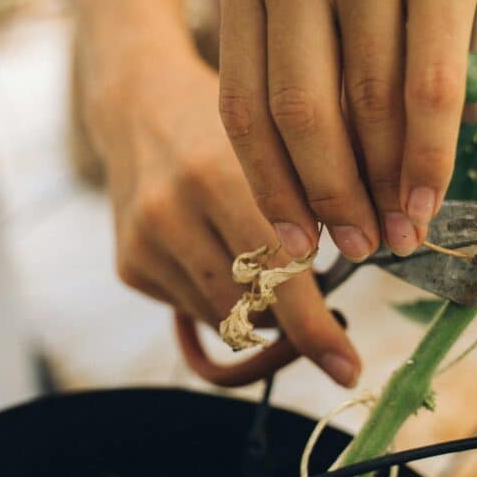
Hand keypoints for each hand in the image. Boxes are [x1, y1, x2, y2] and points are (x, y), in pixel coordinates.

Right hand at [85, 47, 361, 386]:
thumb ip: (306, 213)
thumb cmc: (224, 127)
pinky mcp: (128, 266)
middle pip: (248, 310)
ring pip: (223, 318)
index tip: (348, 369)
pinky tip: (220, 255)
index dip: (316, 331)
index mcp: (218, 176)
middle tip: (325, 322)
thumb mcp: (273, 148)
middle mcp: (171, 214)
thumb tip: (339, 296)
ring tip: (267, 269)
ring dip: (257, 311)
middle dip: (294, 327)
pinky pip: (195, 310)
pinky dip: (222, 298)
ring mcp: (143, 244)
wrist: (140, 107)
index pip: (277, 275)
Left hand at [218, 0, 476, 260]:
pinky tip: (426, 199)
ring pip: (368, 103)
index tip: (292, 240)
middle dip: (325, 195)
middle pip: (299, 111)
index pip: (242, 102)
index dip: (267, 184)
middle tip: (350, 249)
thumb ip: (305, 61)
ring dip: (382, 185)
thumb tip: (320, 180)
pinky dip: (427, 155)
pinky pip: (428, 82)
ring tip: (394, 235)